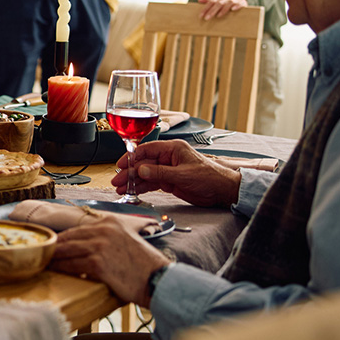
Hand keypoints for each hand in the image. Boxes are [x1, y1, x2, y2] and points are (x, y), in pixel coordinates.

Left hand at [52, 221, 170, 306]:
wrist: (159, 280)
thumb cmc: (144, 266)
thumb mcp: (126, 240)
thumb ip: (107, 238)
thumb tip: (86, 244)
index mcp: (110, 222)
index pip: (78, 229)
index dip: (63, 238)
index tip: (51, 244)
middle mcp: (104, 230)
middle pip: (70, 238)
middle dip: (54, 247)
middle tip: (41, 252)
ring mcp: (100, 246)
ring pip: (67, 250)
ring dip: (53, 257)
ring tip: (42, 261)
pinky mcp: (98, 263)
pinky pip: (72, 265)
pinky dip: (61, 268)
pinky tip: (53, 270)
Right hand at [112, 139, 240, 207]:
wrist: (222, 191)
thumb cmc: (209, 177)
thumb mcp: (183, 174)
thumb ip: (160, 173)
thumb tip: (141, 170)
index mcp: (172, 149)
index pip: (147, 149)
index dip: (132, 156)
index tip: (121, 164)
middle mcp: (168, 158)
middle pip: (144, 163)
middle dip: (130, 172)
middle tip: (117, 180)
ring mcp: (168, 169)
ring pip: (146, 174)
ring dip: (133, 181)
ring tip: (120, 189)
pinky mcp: (169, 181)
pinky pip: (152, 183)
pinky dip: (142, 187)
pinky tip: (132, 191)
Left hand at [198, 0, 247, 19]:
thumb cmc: (227, 1)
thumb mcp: (218, 0)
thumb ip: (209, 0)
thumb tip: (199, 0)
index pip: (211, 2)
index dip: (205, 9)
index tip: (200, 16)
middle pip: (218, 4)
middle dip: (212, 11)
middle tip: (206, 19)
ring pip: (228, 3)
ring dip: (223, 10)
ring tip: (218, 16)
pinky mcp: (242, 3)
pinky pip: (239, 4)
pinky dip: (236, 6)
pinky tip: (233, 10)